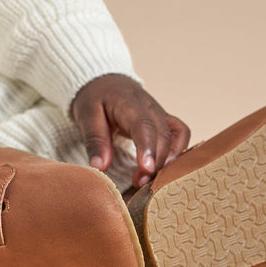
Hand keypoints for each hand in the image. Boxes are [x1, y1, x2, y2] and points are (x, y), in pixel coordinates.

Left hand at [70, 74, 190, 187]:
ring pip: (176, 137)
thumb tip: (100, 167)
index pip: (144, 125)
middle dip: (155, 162)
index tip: (146, 169)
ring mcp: (161, 113)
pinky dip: (177, 153)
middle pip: (163, 135)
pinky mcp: (165, 121)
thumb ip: (95, 141)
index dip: (147, 147)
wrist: (106, 83)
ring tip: (148, 179)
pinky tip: (162, 169)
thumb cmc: (95, 98)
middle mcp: (150, 107)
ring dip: (167, 161)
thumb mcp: (85, 115)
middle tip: (139, 183)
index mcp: (128, 102)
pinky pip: (180, 135)